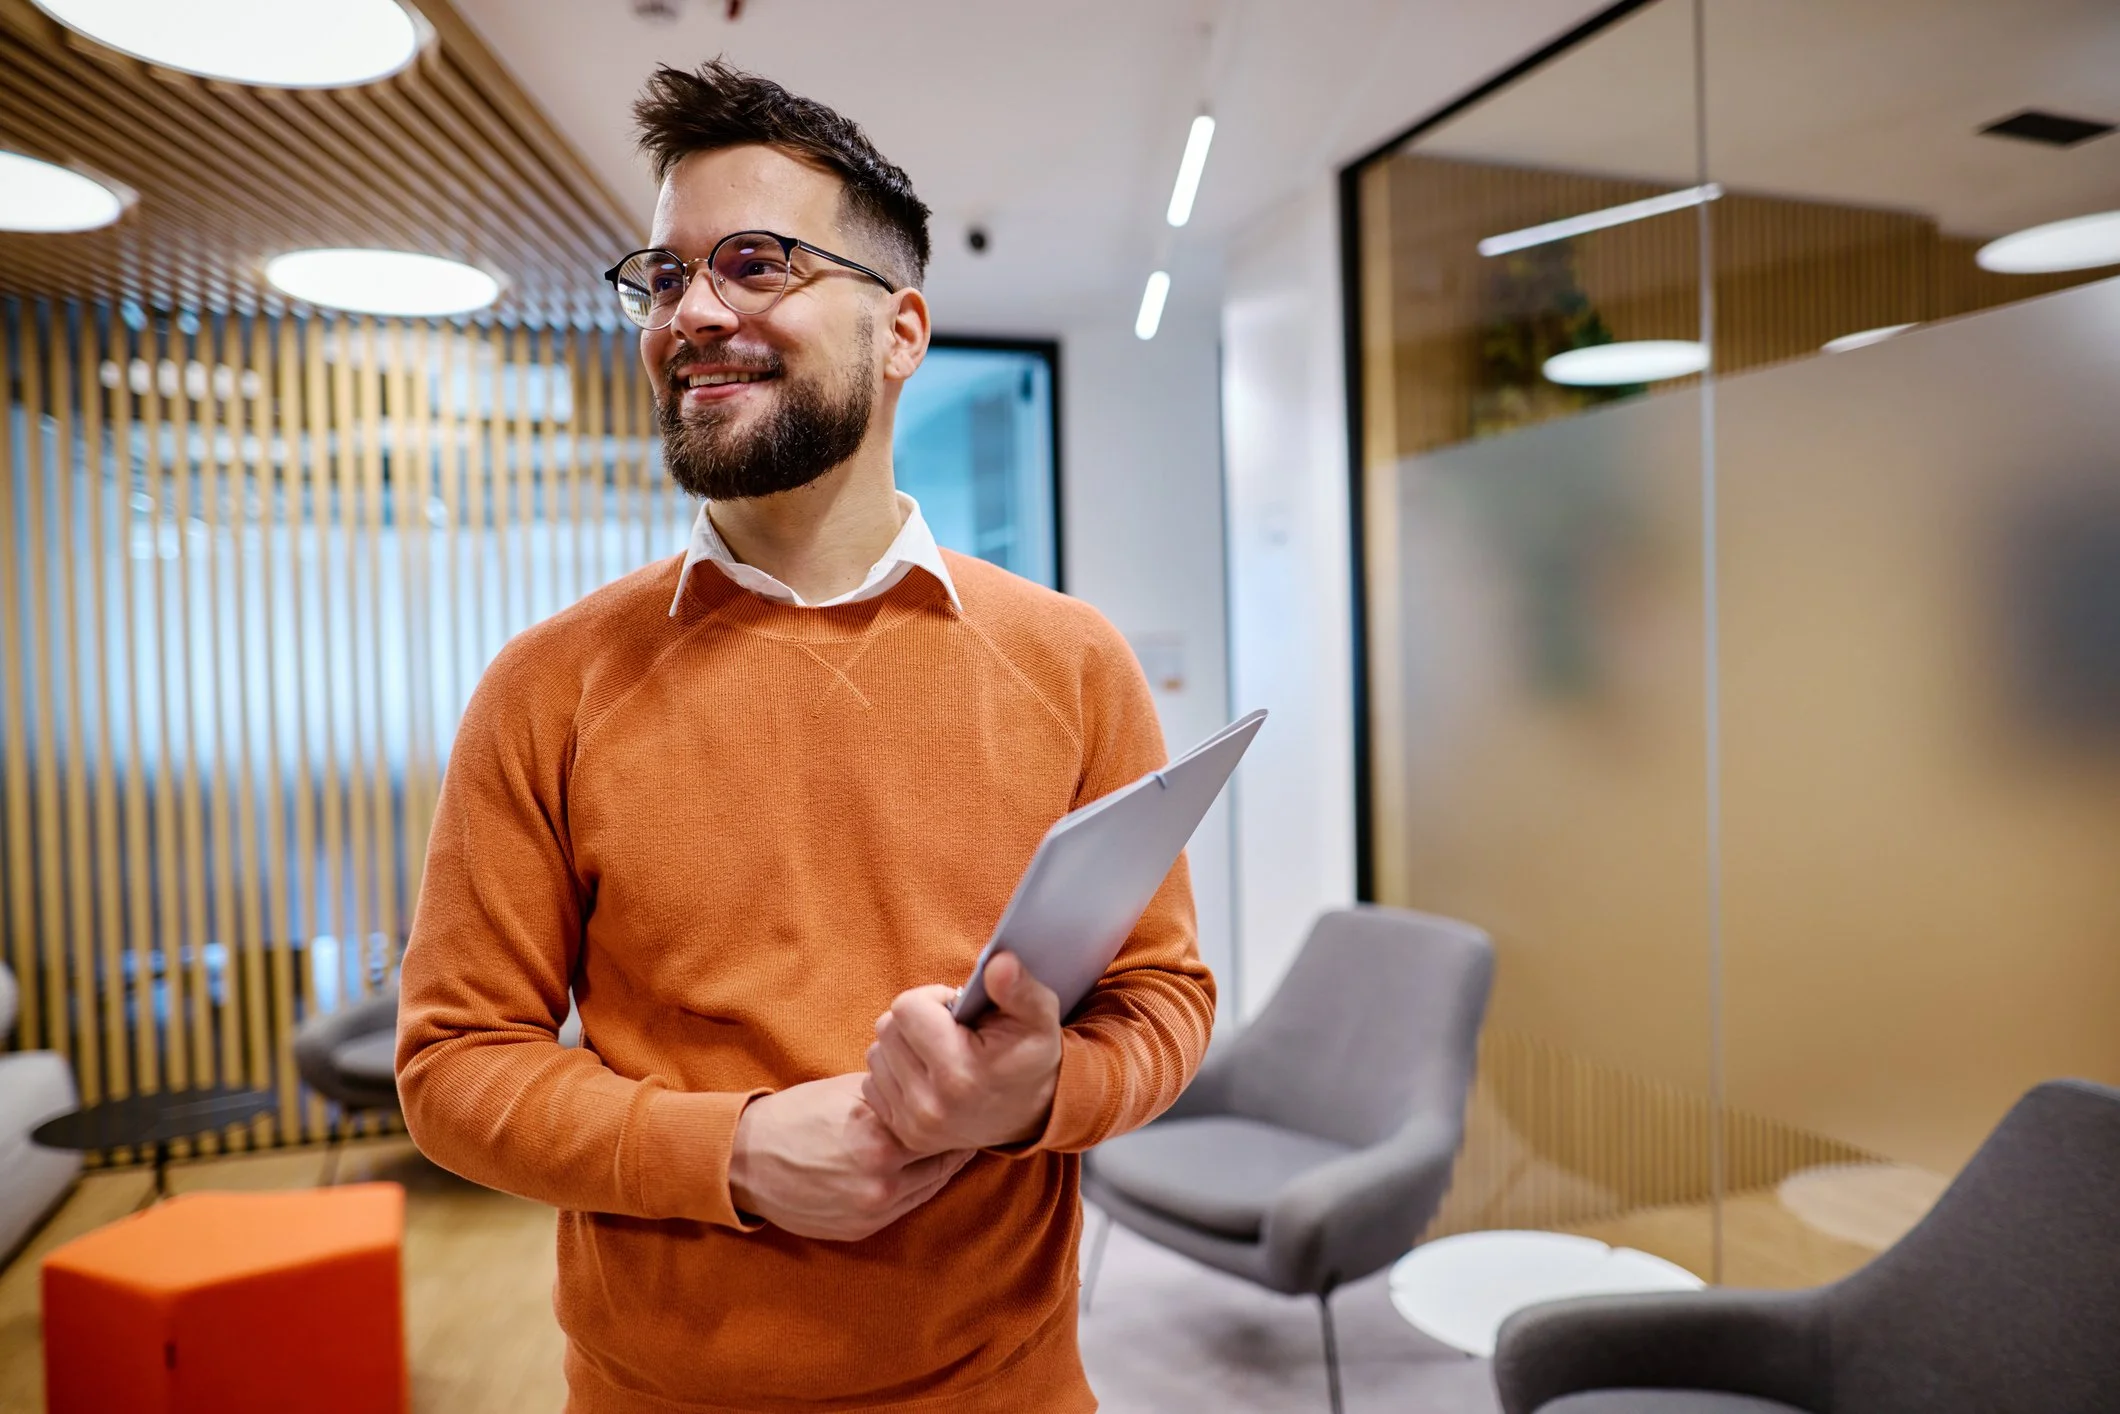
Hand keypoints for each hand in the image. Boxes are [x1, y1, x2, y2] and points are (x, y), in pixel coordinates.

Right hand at [727, 1073, 974, 1240]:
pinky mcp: (861, 1229)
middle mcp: (880, 1178)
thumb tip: (935, 1085)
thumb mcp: (848, 1092)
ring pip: (930, 1186)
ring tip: (949, 1146)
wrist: (746, 1161)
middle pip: (944, 1161)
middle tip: (969, 1124)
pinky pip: (906, 1206)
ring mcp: (872, 1209)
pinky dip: (917, 1187)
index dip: (958, 1114)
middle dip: (955, 1141)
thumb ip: (895, 1094)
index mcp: (878, 1137)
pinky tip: (920, 1169)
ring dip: (940, 1166)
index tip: (970, 1104)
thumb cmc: (797, 1116)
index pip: (942, 1126)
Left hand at [862, 951, 1062, 1154]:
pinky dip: (895, 1073)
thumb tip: (997, 962)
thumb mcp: (1039, 1016)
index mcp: (960, 1073)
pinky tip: (927, 1075)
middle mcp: (931, 1104)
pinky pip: (872, 1083)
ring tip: (939, 1053)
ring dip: (902, 1046)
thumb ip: (1018, 987)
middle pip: (887, 1028)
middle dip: (915, 1020)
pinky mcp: (903, 1134)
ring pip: (876, 1054)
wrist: (1033, 1115)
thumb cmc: (1031, 1056)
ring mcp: (915, 1123)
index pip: (906, 1007)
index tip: (957, 1011)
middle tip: (949, 1031)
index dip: (932, 998)